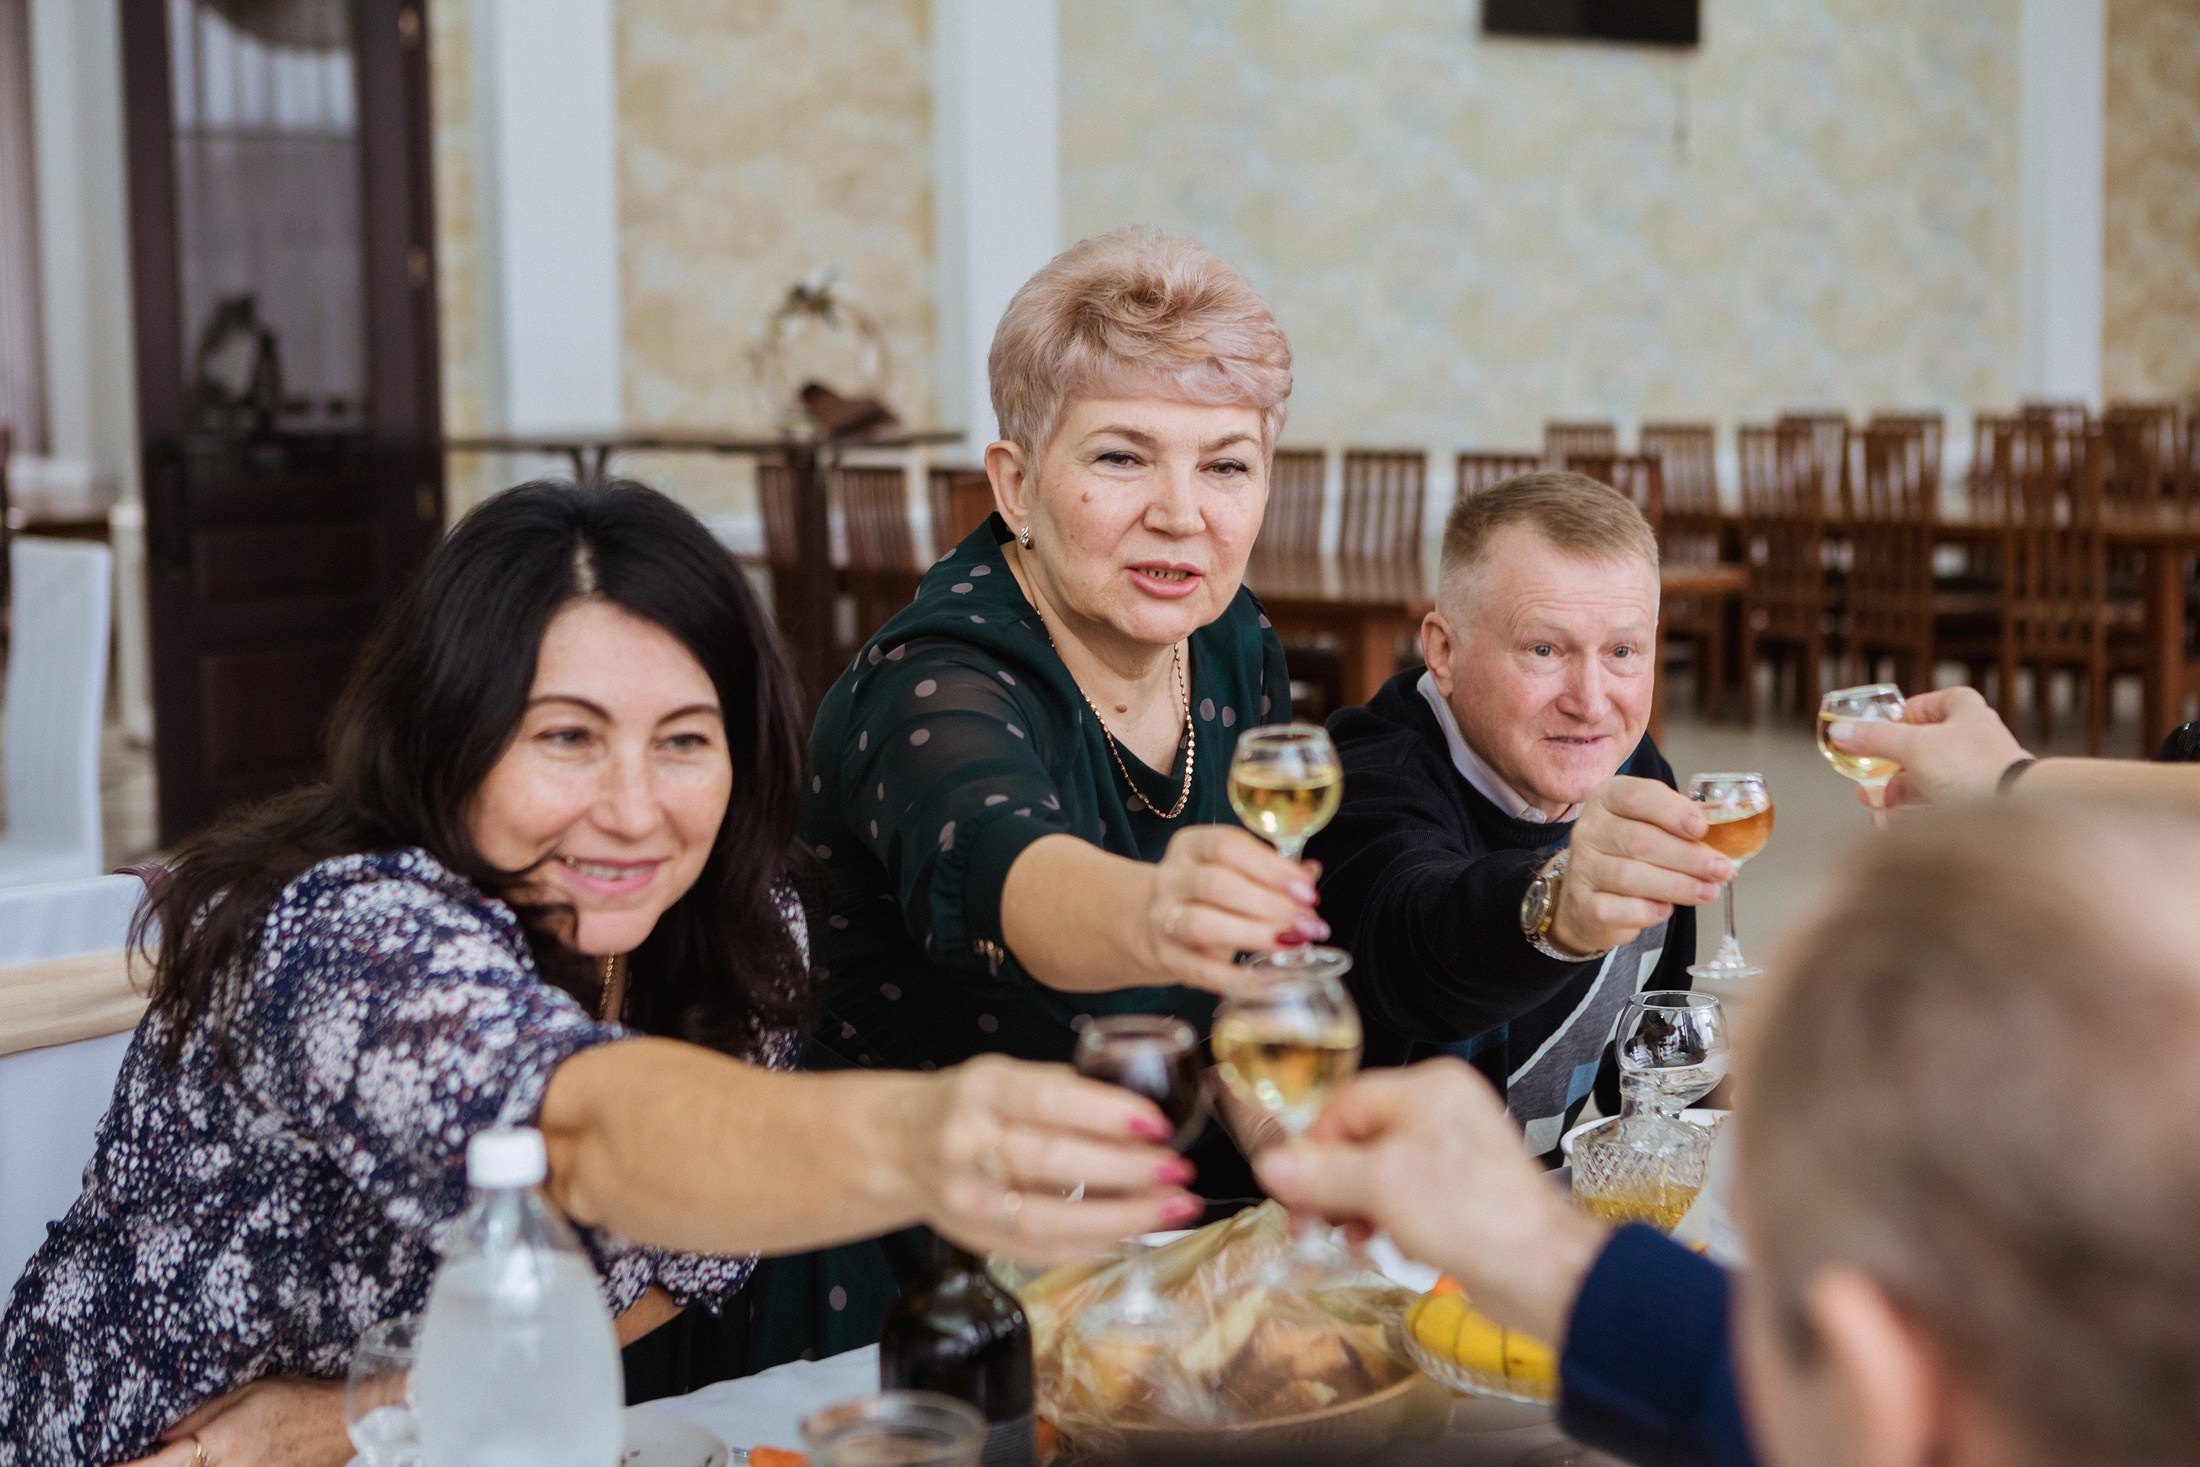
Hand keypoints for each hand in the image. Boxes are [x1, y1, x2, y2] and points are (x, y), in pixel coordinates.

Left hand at [123, 1378, 350, 1466]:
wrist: (346, 1423)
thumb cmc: (299, 1398)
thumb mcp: (249, 1391)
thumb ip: (202, 1414)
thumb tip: (164, 1438)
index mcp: (223, 1441)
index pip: (161, 1464)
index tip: (103, 1466)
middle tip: (128, 1461)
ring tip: (186, 1454)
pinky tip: (213, 1459)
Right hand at [906, 1055, 1202, 1264]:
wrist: (899, 1146)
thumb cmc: (969, 1105)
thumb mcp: (1004, 1076)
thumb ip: (1062, 1091)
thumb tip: (1142, 1113)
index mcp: (982, 1091)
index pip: (1048, 1101)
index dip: (1106, 1114)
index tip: (1157, 1125)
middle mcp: (967, 1144)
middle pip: (1052, 1162)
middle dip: (1125, 1170)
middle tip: (1177, 1170)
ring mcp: (969, 1200)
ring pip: (1048, 1218)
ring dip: (1120, 1217)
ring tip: (1171, 1206)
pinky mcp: (975, 1240)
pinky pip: (1042, 1251)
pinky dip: (1094, 1244)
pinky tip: (1133, 1232)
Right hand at [1143, 825, 1325, 992]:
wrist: (1153, 924)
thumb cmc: (1205, 894)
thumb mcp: (1232, 870)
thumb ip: (1270, 870)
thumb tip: (1309, 873)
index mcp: (1191, 846)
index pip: (1228, 846)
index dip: (1271, 868)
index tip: (1306, 890)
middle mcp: (1172, 878)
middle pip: (1217, 885)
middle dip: (1270, 905)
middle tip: (1307, 922)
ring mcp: (1163, 919)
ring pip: (1202, 924)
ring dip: (1254, 934)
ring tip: (1291, 943)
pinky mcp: (1166, 957)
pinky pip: (1201, 970)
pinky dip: (1236, 979)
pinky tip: (1268, 981)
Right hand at [1254, 1060, 1604, 1346]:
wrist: (1543, 1274)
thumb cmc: (1474, 1217)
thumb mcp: (1381, 1187)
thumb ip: (1319, 1174)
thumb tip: (1270, 1165)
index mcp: (1430, 1088)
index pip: (1345, 1103)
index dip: (1313, 1147)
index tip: (1292, 1189)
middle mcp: (1444, 1112)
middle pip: (1360, 1137)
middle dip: (1334, 1183)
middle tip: (1310, 1222)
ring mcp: (1456, 1153)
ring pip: (1379, 1171)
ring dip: (1357, 1207)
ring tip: (1354, 1238)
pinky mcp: (1462, 1194)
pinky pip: (1405, 1197)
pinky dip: (1388, 1220)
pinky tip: (1388, 1245)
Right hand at [1549, 776, 1730, 956]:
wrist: (1592, 897)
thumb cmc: (1631, 854)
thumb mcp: (1653, 826)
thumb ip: (1682, 826)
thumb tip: (1723, 836)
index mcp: (1608, 799)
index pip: (1636, 797)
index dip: (1672, 811)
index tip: (1702, 828)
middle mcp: (1589, 830)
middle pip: (1639, 841)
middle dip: (1688, 857)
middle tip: (1721, 869)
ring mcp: (1583, 868)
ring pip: (1630, 876)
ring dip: (1677, 885)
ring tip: (1708, 891)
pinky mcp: (1585, 904)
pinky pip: (1620, 908)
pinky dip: (1649, 910)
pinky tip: (1667, 909)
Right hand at [1828, 687, 2030, 823]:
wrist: (2013, 813)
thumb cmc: (1973, 768)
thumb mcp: (1913, 746)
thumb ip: (1873, 738)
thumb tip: (1839, 731)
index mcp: (1966, 714)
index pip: (1935, 702)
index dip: (1907, 712)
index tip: (1883, 726)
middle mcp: (1972, 742)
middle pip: (1920, 747)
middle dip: (1886, 765)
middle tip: (1864, 774)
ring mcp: (1974, 775)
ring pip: (1923, 780)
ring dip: (1891, 793)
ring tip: (1871, 805)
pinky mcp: (1973, 805)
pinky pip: (1933, 806)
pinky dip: (1908, 814)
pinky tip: (1888, 823)